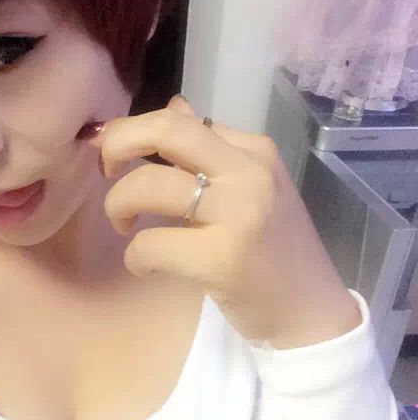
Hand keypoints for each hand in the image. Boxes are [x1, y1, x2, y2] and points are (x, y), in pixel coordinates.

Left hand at [90, 95, 362, 348]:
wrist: (312, 313)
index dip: (133, 130)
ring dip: (117, 205)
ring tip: (124, 226)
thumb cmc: (274, 248)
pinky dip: (134, 256)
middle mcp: (248, 172)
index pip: (178, 119)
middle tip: (106, 171)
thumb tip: (175, 106)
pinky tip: (145, 265)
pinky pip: (150, 244)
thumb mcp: (250, 186)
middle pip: (164, 130)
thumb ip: (211, 147)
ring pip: (147, 184)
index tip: (116, 152)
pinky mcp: (223, 259)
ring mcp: (238, 213)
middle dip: (117, 143)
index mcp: (254, 150)